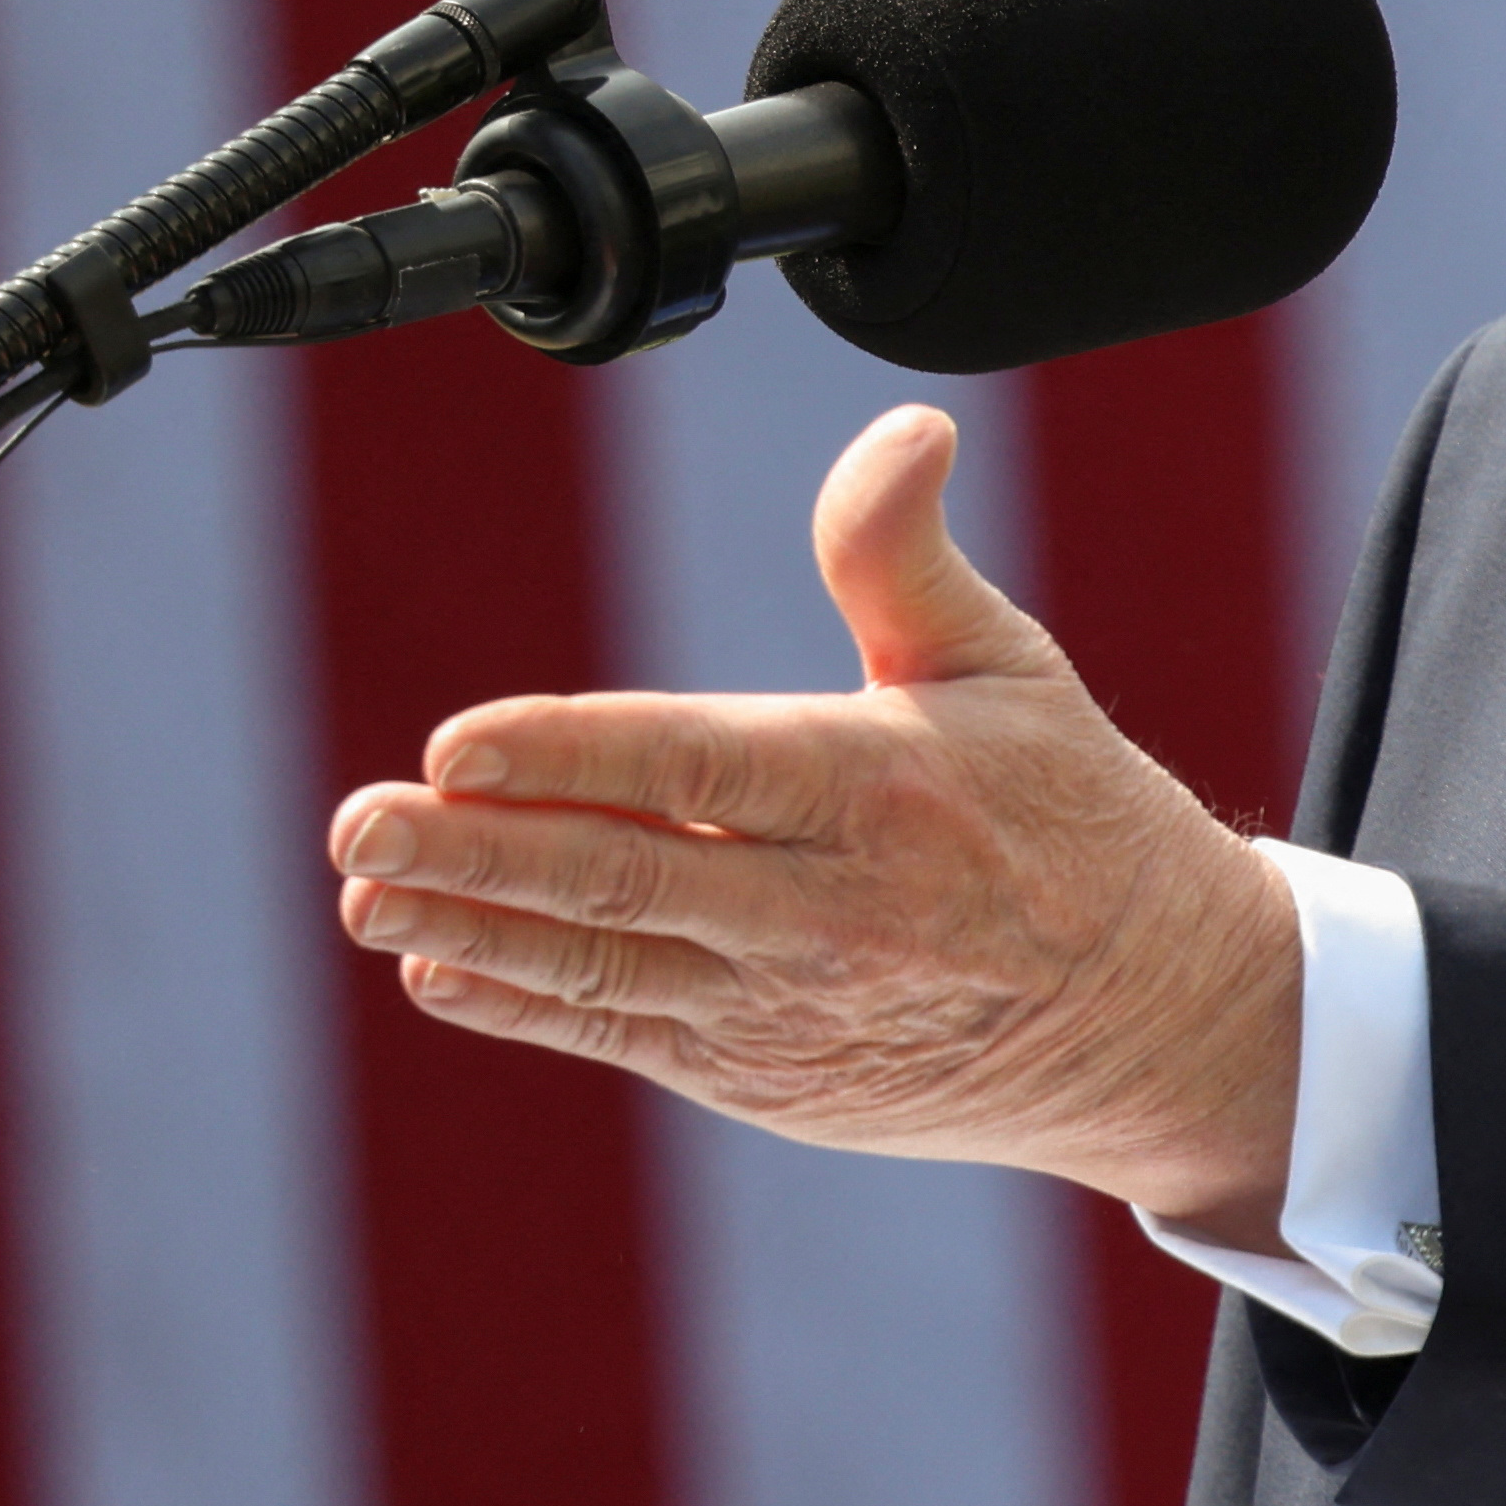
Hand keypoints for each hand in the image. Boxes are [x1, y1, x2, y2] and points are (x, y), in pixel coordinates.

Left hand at [325, 403, 1300, 1241]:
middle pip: (628, 881)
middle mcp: (833, 911)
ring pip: (608, 969)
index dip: (571, 756)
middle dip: (479, 853)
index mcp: (886, 793)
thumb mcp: (1006, 665)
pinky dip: (527, 1006)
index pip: (704, 769)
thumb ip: (905, 554)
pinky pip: (627, 1036)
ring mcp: (792, 1006)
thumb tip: (904, 430)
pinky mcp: (768, 1075)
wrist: (1148, 1015)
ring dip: (475, 932)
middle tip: (357, 825)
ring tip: (365, 895)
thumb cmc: (1067, 815)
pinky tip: (438, 969)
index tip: (453, 742)